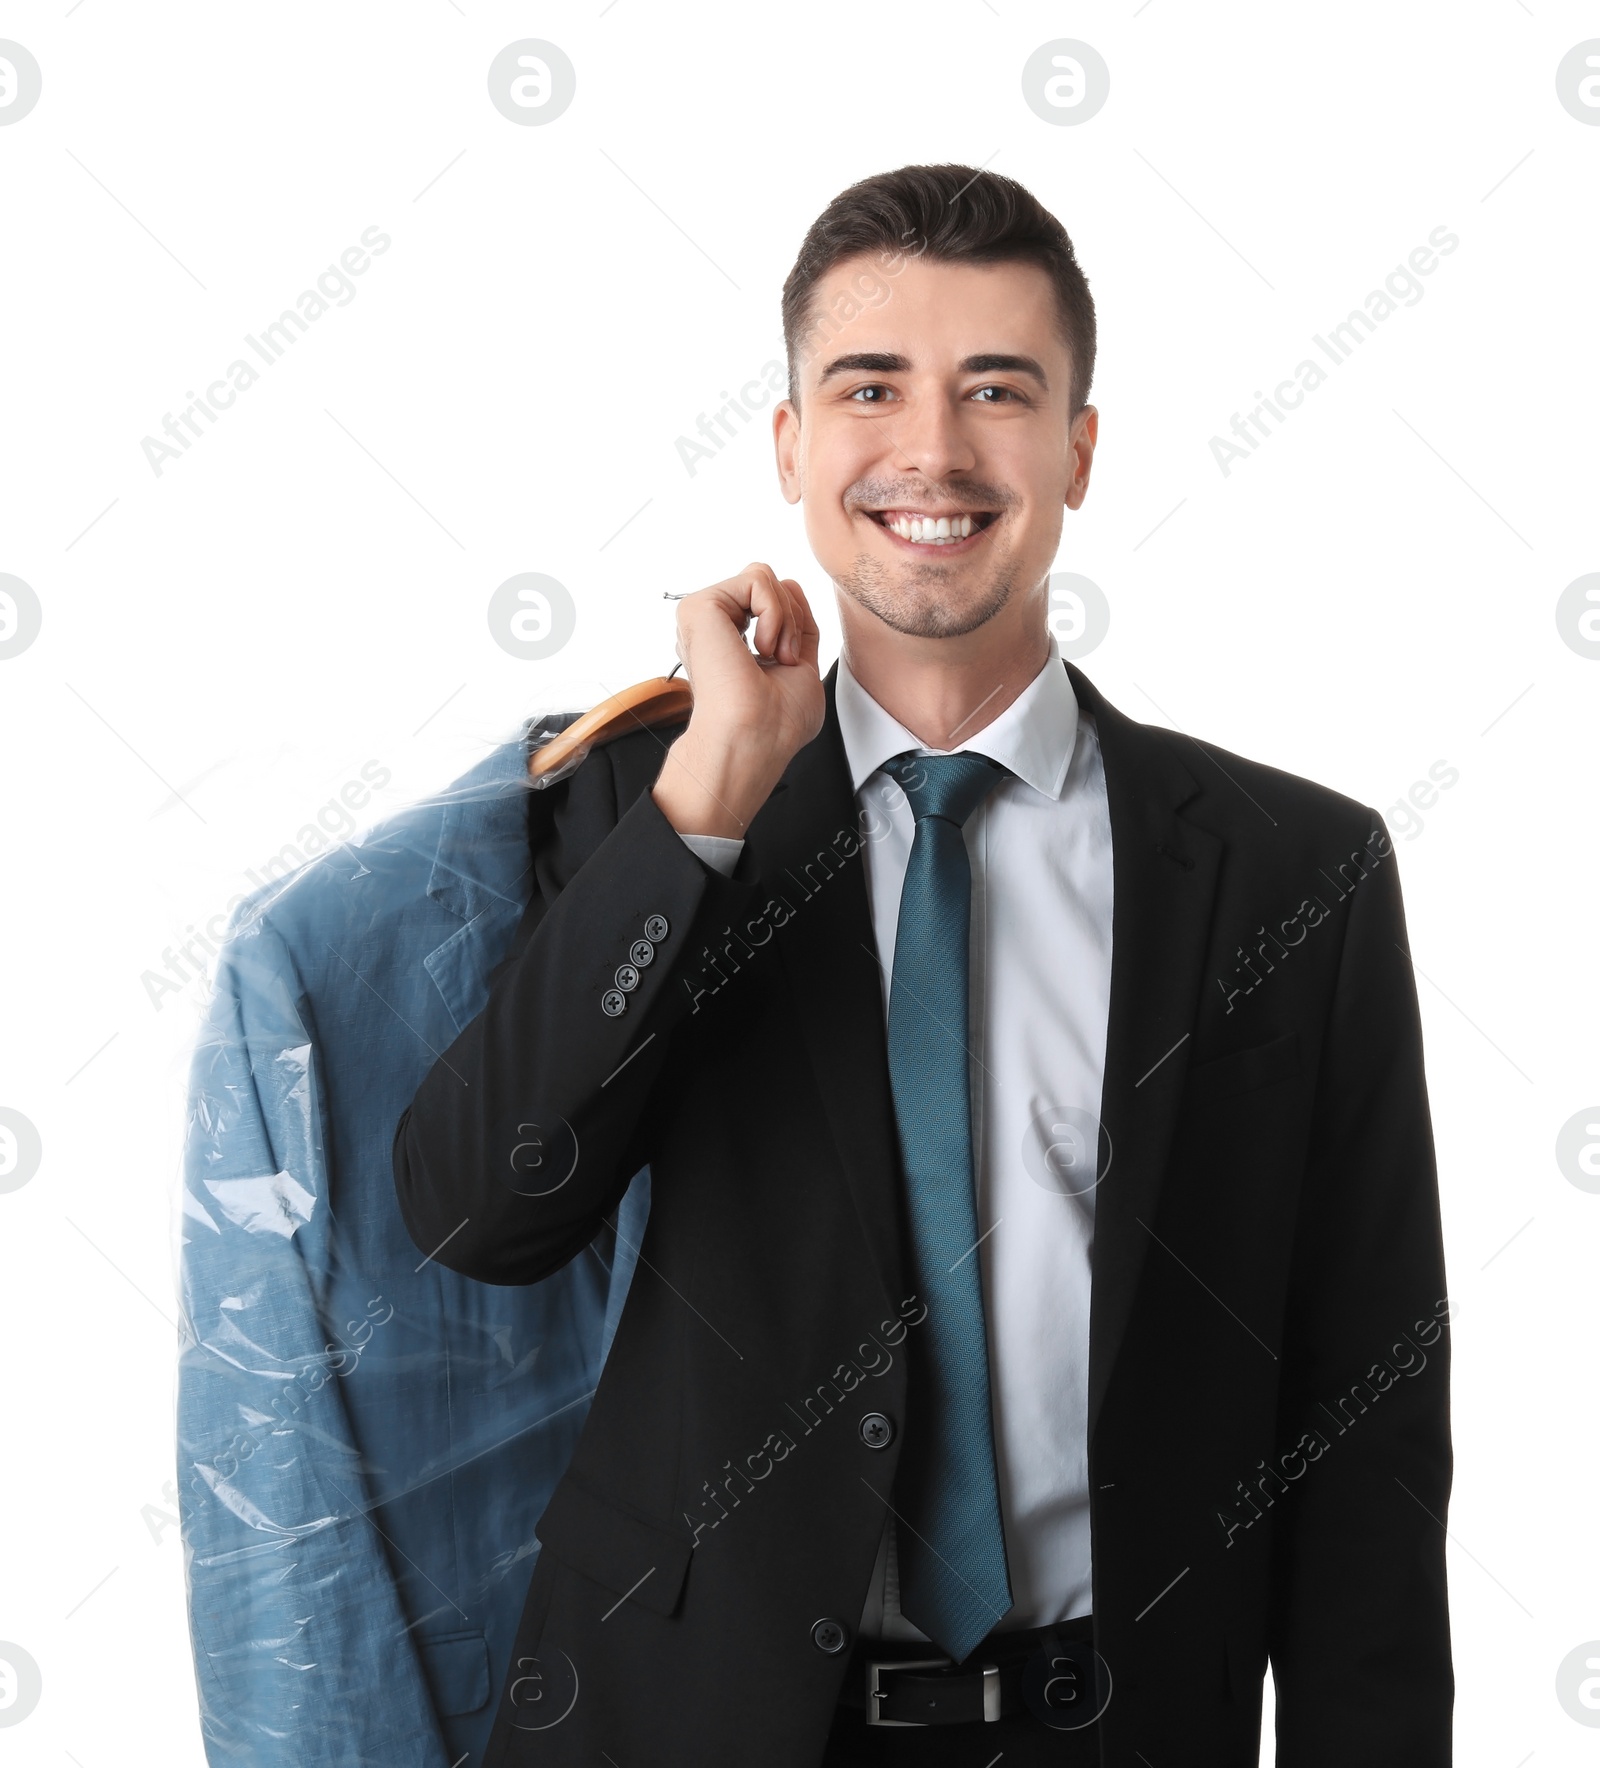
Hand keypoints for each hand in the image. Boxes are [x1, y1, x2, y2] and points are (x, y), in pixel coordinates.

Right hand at [652, 563, 823, 838]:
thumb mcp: (801, 667)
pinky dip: (775, 612)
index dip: (796, 624)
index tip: (789, 664)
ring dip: (784, 619)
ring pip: (763, 577)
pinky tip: (760, 647)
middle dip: (791, 620)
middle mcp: (714, 630)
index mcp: (731, 645)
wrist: (752, 743)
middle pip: (770, 586)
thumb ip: (796, 625)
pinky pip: (758, 577)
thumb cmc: (774, 727)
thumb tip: (791, 585)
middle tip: (781, 661)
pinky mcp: (699, 607)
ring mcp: (704, 618)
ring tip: (770, 656)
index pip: (772, 602)